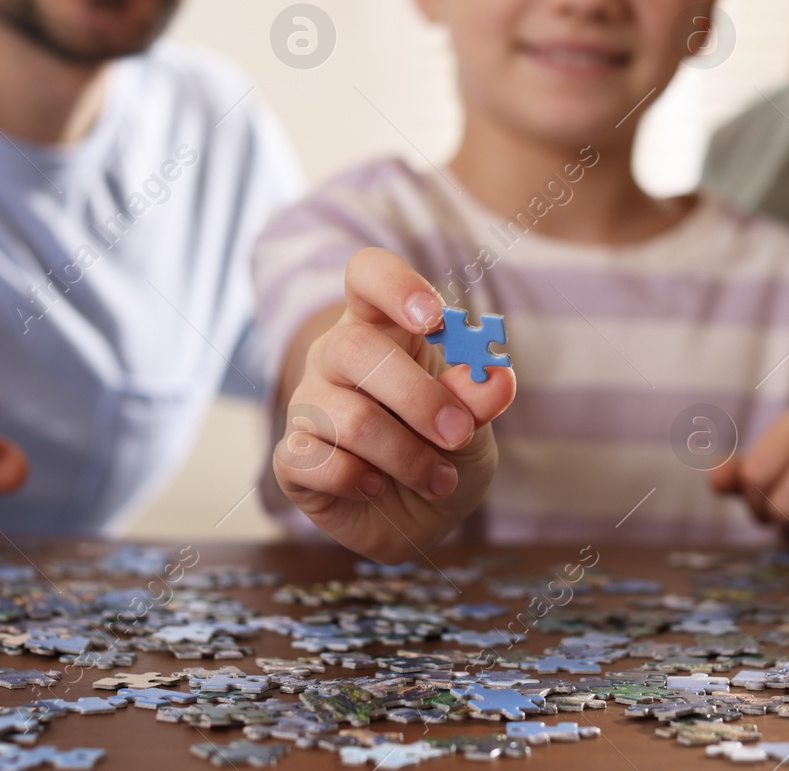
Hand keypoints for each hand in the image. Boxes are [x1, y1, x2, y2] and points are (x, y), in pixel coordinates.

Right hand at [273, 248, 515, 563]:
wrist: (422, 514)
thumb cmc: (445, 450)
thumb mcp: (474, 423)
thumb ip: (479, 397)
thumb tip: (497, 377)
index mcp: (382, 326)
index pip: (368, 275)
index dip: (396, 287)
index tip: (434, 319)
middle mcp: (335, 356)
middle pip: (355, 347)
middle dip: (418, 397)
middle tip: (459, 434)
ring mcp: (307, 404)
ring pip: (348, 417)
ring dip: (407, 456)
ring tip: (438, 479)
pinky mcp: (291, 458)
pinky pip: (314, 461)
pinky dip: (358, 481)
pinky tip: (377, 487)